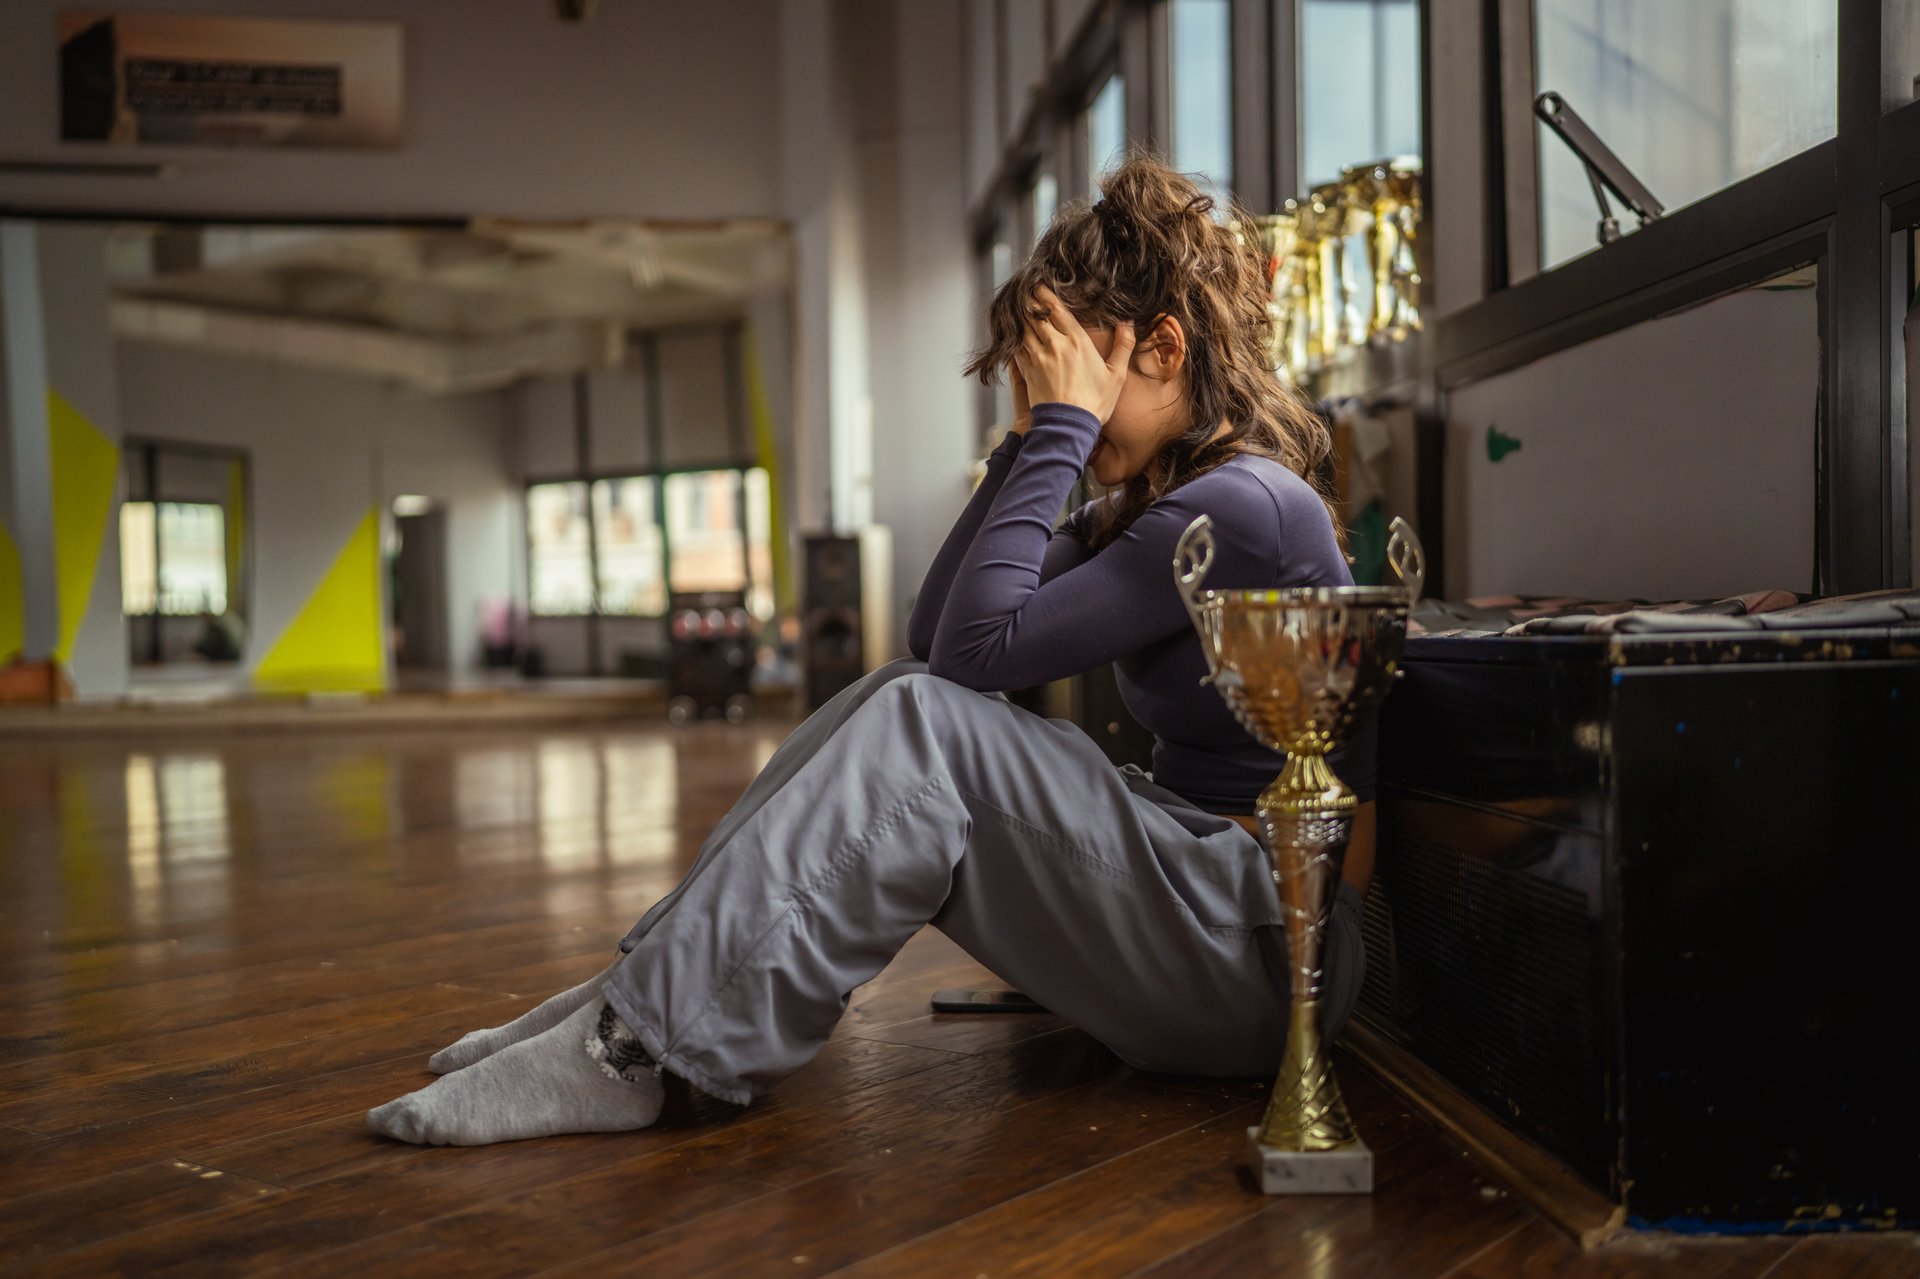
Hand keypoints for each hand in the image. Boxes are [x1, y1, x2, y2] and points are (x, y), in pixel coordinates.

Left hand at [1011, 285, 1135, 423]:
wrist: (1068, 426)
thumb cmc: (1094, 402)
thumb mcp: (1116, 374)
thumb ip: (1123, 346)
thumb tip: (1128, 323)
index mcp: (1077, 341)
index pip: (1056, 310)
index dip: (1045, 295)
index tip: (1039, 285)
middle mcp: (1054, 345)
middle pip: (1036, 315)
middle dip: (1029, 302)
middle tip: (1024, 292)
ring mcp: (1038, 358)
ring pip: (1023, 329)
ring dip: (1019, 317)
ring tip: (1016, 307)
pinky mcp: (1027, 372)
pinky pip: (1016, 347)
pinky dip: (1013, 337)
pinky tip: (1012, 333)